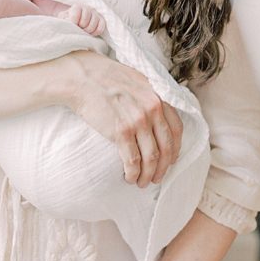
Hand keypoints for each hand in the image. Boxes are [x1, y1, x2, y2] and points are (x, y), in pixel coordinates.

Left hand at [60, 3, 105, 36]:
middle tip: (78, 30)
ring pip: (93, 24)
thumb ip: (63, 19)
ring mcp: (96, 14)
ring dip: (88, 31)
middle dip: (81, 28)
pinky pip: (101, 27)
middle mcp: (87, 8)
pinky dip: (95, 32)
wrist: (77, 23)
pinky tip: (91, 34)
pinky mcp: (102, 20)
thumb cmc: (68, 20)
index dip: (73, 23)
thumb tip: (67, 22)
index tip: (72, 26)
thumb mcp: (63, 18)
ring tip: (84, 32)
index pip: (75, 16)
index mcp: (77, 7)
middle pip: (85, 20)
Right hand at [66, 52, 182, 187]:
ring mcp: (138, 121)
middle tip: (156, 178)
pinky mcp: (121, 131)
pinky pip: (133, 160)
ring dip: (148, 175)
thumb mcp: (138, 81)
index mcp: (160, 97)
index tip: (170, 160)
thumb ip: (152, 95)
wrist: (83, 78)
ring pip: (152, 157)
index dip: (175, 149)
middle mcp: (154, 109)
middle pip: (166, 147)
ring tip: (142, 183)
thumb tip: (158, 113)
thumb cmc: (107, 78)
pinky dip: (133, 173)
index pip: (176, 129)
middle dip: (163, 168)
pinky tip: (130, 178)